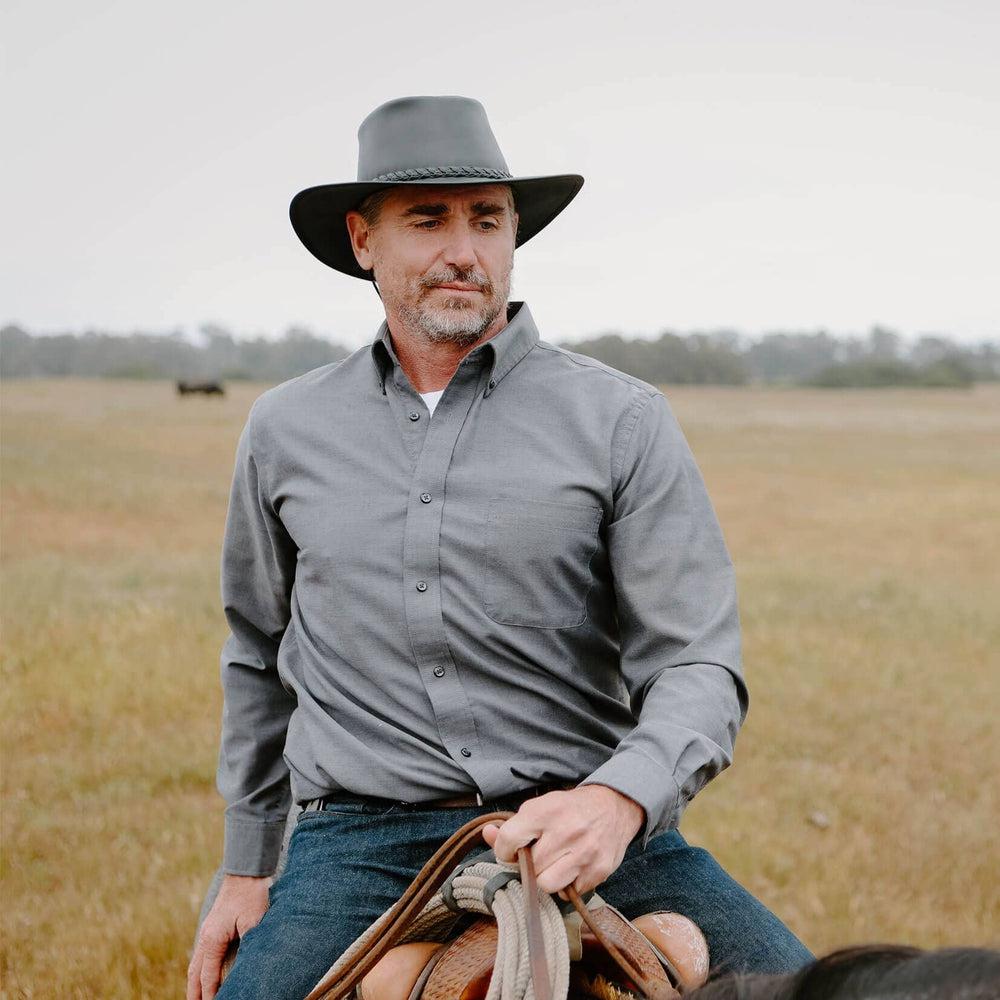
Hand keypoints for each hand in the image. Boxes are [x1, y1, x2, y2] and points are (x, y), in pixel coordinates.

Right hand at [186, 873, 271, 999]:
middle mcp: (205, 937)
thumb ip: (248, 946)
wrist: (245, 872)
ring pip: (195, 964)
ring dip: (194, 982)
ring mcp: (206, 931)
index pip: (208, 977)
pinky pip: (201, 953)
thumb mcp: (253, 922)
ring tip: (196, 997)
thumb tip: (246, 967)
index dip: (209, 995)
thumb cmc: (251, 896)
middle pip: (195, 974)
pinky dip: (199, 968)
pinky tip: (204, 972)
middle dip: (195, 994)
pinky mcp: (212, 925)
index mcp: (213, 940)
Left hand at [481, 784, 644, 899]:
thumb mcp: (541, 807)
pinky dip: (568, 884)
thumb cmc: (570, 808)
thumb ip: (512, 825)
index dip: (504, 850)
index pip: (509, 839)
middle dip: (529, 865)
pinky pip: (571, 892)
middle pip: (530, 867)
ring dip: (547, 878)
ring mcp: (585, 853)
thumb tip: (486, 834)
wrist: (614, 806)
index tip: (511, 851)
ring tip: (553, 865)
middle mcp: (567, 831)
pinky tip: (572, 867)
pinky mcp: (599, 870)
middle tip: (538, 856)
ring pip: (547, 885)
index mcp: (547, 810)